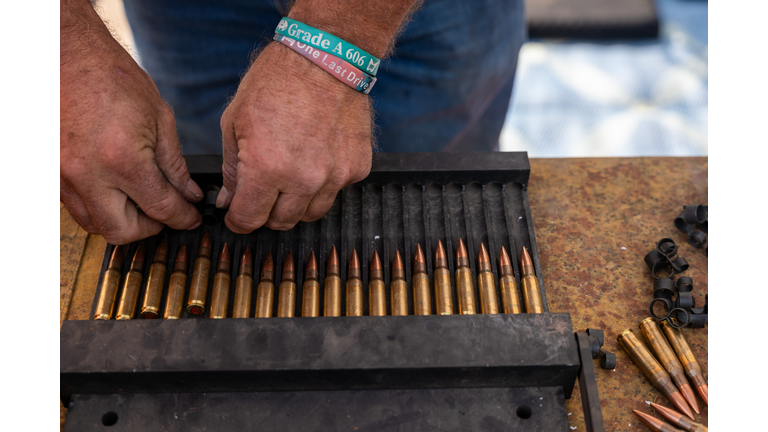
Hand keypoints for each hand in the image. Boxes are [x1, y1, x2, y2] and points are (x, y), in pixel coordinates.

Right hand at [60, 1, 202, 243]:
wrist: (69, 55)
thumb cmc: (113, 78)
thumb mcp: (159, 119)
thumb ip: (175, 165)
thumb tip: (189, 194)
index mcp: (122, 159)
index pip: (160, 208)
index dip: (183, 218)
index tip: (191, 218)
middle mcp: (89, 174)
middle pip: (122, 231)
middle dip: (149, 228)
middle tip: (165, 214)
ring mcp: (64, 176)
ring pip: (95, 224)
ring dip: (121, 221)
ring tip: (140, 202)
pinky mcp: (52, 173)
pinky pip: (77, 207)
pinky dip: (99, 207)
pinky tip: (116, 190)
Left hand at [218, 42, 372, 232]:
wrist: (326, 56)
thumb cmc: (276, 81)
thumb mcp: (234, 121)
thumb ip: (231, 170)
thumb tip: (229, 202)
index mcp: (268, 168)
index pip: (249, 219)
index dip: (238, 219)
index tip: (237, 213)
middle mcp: (304, 178)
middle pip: (281, 222)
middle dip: (266, 212)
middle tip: (262, 190)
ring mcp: (336, 175)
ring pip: (311, 214)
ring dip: (296, 203)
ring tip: (290, 175)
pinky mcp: (357, 168)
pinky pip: (337, 191)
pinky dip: (324, 183)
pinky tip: (316, 157)